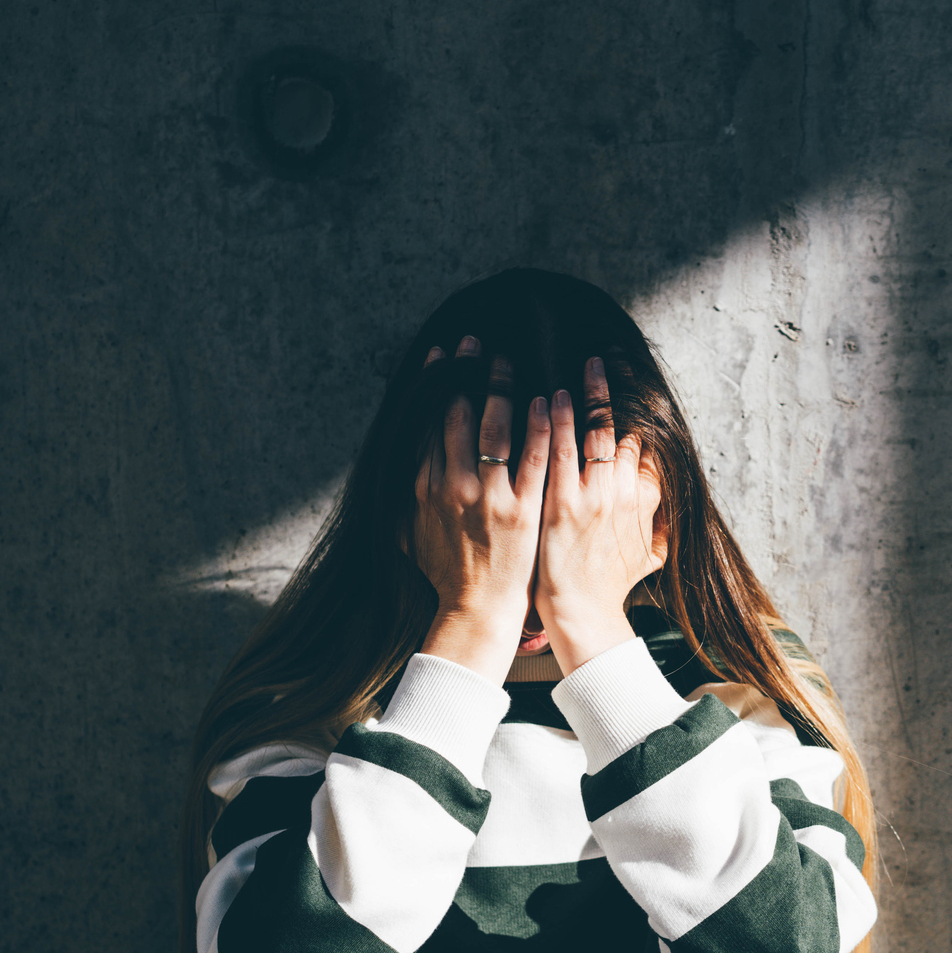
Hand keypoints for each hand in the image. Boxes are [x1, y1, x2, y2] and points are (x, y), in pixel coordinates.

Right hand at [411, 337, 552, 679]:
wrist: (475, 609)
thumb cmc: (446, 573)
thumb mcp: (412, 530)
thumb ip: (411, 494)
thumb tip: (408, 464)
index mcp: (424, 487)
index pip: (428, 423)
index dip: (435, 385)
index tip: (441, 357)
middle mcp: (451, 485)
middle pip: (456, 416)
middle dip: (464, 374)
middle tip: (473, 343)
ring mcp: (487, 496)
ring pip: (492, 428)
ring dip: (499, 387)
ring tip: (506, 360)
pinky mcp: (521, 510)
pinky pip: (531, 459)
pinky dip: (537, 427)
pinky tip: (543, 400)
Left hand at [535, 356, 666, 672]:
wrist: (580, 614)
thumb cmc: (609, 586)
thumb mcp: (649, 554)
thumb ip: (658, 523)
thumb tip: (666, 502)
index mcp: (643, 499)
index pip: (641, 443)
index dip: (635, 411)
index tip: (627, 383)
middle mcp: (622, 492)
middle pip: (620, 429)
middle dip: (612, 391)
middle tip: (604, 358)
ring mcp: (592, 496)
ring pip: (592, 432)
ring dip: (588, 395)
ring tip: (583, 366)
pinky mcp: (562, 504)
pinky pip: (560, 452)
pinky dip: (559, 422)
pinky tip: (553, 397)